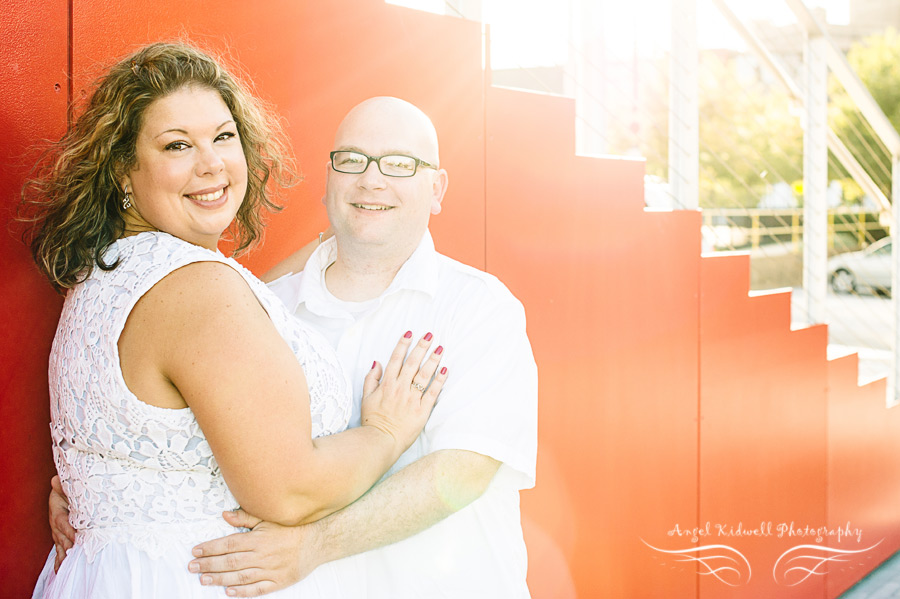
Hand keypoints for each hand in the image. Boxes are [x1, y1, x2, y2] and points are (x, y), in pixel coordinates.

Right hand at [49, 475, 74, 571]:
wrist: (64, 494)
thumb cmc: (68, 490)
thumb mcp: (66, 487)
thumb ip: (63, 485)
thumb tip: (55, 479)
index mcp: (57, 511)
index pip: (62, 523)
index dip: (68, 530)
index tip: (76, 537)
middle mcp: (56, 525)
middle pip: (62, 537)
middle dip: (70, 546)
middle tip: (78, 553)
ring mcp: (58, 533)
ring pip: (61, 546)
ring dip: (65, 555)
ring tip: (70, 564)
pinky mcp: (61, 539)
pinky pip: (60, 551)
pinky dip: (60, 561)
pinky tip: (60, 570)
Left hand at [189, 509, 321, 596]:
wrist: (317, 542)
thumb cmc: (291, 529)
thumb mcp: (269, 518)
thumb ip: (246, 517)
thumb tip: (225, 515)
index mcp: (258, 539)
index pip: (228, 544)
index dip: (210, 548)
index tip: (196, 551)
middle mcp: (262, 556)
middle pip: (230, 562)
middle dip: (208, 564)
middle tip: (192, 567)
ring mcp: (269, 570)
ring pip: (239, 577)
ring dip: (219, 579)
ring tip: (203, 579)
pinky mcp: (277, 582)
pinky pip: (257, 589)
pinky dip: (242, 592)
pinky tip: (228, 592)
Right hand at [361, 331, 447, 453]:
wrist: (380, 440)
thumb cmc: (373, 420)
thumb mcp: (366, 397)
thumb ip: (371, 379)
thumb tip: (376, 363)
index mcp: (387, 384)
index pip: (396, 359)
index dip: (403, 345)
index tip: (410, 333)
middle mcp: (400, 388)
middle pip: (412, 363)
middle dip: (421, 347)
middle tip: (430, 335)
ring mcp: (412, 398)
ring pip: (424, 375)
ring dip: (433, 360)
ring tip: (440, 349)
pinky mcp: (421, 410)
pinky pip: (432, 393)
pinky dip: (439, 381)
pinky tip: (445, 370)